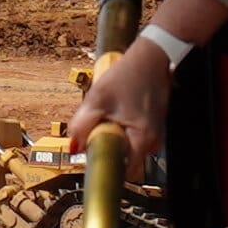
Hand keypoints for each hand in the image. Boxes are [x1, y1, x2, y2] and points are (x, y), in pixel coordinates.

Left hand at [76, 35, 178, 172]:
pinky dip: (120, 128)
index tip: (91, 152)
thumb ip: (82, 126)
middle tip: (99, 124)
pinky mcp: (151, 126)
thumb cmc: (129, 75)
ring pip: (126, 147)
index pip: (121, 171)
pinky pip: (131, 136)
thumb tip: (74, 147)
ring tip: (109, 113)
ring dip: (112, 135)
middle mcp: (152, 142)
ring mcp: (153, 134)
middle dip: (106, 146)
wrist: (151, 57)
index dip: (102, 162)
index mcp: (143, 140)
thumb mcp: (97, 100)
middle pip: (122, 159)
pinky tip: (117, 110)